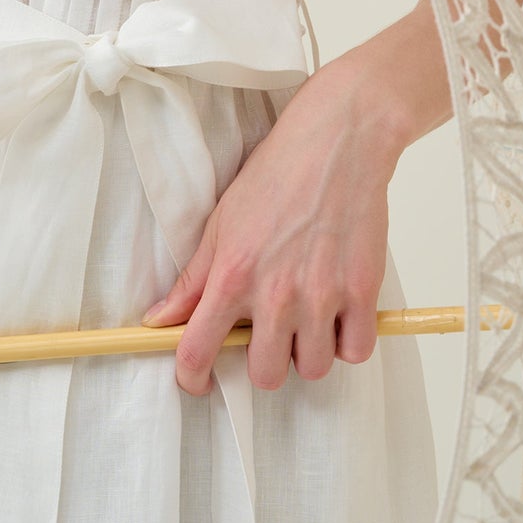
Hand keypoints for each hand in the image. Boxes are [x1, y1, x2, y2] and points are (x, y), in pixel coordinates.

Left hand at [140, 56, 405, 393]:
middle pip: (265, 375)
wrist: (338, 141)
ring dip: (307, 351)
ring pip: (312, 369)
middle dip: (264, 359)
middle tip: (270, 328)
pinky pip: (355, 352)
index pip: (198, 353)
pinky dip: (347, 340)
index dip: (193, 378)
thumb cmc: (277, 175)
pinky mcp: (363, 292)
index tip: (199, 380)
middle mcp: (276, 294)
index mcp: (232, 276)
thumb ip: (193, 280)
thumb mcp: (221, 222)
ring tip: (307, 315)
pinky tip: (338, 312)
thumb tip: (158, 320)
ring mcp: (322, 296)